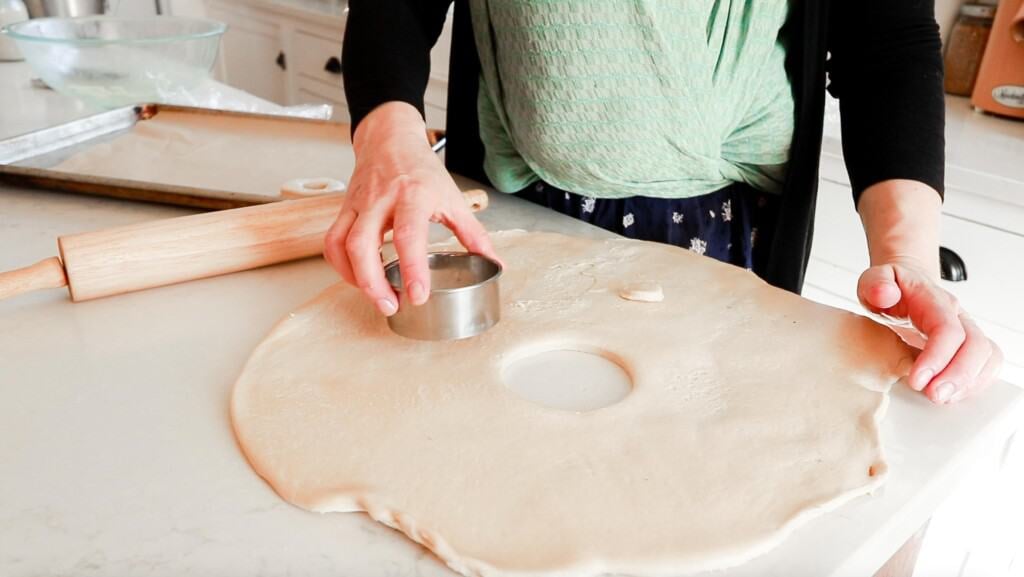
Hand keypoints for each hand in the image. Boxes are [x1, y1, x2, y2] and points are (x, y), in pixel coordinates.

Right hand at [324, 102, 498, 315]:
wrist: (389, 139)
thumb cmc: (421, 169)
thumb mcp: (453, 197)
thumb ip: (474, 234)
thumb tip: (496, 263)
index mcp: (414, 195)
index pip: (408, 235)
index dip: (412, 268)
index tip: (418, 295)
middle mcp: (381, 200)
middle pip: (363, 245)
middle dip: (373, 282)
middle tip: (392, 306)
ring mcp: (359, 204)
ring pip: (342, 245)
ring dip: (355, 278)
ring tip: (377, 298)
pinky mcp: (345, 209)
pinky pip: (333, 241)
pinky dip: (341, 266)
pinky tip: (359, 279)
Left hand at [858, 259, 1001, 403]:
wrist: (904, 285)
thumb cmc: (889, 288)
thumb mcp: (873, 280)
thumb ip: (875, 284)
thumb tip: (884, 294)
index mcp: (933, 300)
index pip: (947, 328)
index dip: (937, 357)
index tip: (917, 380)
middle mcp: (956, 315)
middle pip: (975, 345)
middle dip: (957, 375)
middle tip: (933, 396)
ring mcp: (966, 329)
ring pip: (986, 356)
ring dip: (969, 382)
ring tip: (942, 398)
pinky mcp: (968, 345)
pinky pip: (987, 364)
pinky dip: (975, 383)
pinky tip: (952, 394)